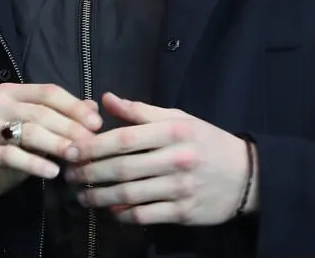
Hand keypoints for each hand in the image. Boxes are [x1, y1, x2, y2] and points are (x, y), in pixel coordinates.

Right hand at [0, 82, 101, 220]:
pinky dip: (35, 163)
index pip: (48, 92)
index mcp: (9, 93)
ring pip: (28, 130)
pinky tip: (53, 172)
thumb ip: (59, 120)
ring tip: (76, 157)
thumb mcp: (32, 136)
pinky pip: (11, 155)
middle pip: (41, 111)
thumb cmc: (1, 155)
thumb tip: (93, 107)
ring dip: (56, 143)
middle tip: (92, 144)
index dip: (74, 106)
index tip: (97, 123)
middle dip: (70, 127)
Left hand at [64, 93, 256, 225]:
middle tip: (68, 175)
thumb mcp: (177, 117)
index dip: (93, 145)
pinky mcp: (183, 213)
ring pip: (130, 195)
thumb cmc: (205, 140)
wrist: (246, 175)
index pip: (124, 138)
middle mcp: (176, 159)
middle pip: (123, 168)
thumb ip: (140, 111)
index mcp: (172, 130)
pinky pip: (145, 215)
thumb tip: (106, 99)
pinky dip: (123, 215)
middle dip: (90, 172)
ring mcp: (180, 188)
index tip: (70, 150)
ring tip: (81, 195)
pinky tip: (109, 210)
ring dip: (100, 196)